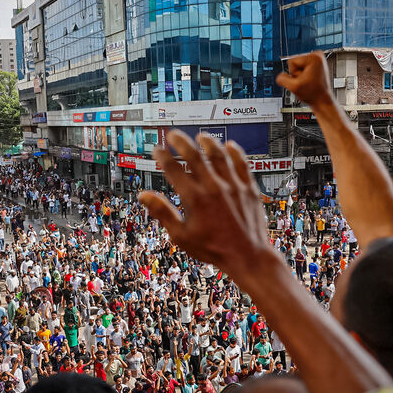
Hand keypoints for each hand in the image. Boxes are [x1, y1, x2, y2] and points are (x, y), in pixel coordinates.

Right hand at [137, 131, 270, 283]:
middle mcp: (214, 188)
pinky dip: (235, 152)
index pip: (173, 169)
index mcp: (195, 198)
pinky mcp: (249, 188)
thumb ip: (162, 212)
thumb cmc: (214, 249)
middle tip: (173, 135)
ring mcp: (233, 186)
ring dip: (208, 143)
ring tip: (200, 137)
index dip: (162, 156)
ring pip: (219, 155)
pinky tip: (229, 146)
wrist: (248, 256)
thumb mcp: (182, 236)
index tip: (157, 150)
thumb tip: (143, 196)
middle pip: (194, 155)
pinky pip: (242, 164)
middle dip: (181, 142)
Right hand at [276, 52, 330, 106]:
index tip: (303, 80)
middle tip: (306, 82)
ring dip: (300, 75)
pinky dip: (303, 74)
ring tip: (308, 81)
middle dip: (297, 73)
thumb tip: (280, 76)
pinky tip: (309, 80)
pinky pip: (302, 66)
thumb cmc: (313, 94)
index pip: (291, 61)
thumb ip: (282, 79)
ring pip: (298, 65)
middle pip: (294, 62)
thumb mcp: (293, 87)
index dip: (293, 73)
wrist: (322, 100)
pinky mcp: (317, 63)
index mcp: (314, 57)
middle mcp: (317, 55)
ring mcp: (318, 59)